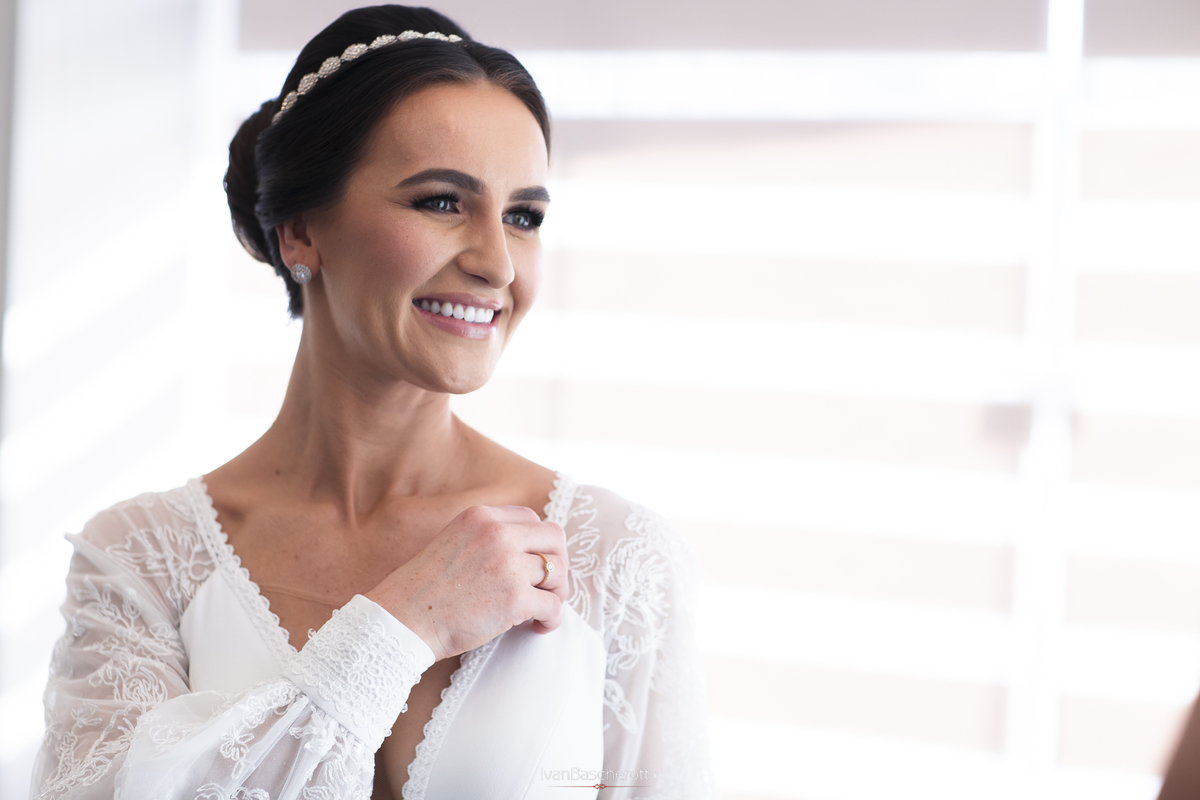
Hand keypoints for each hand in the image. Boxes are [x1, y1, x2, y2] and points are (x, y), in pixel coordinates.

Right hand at [364, 505, 567, 661]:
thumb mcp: (453, 543)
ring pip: (558, 572)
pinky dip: (552, 618)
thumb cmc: (423, 591)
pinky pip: (553, 605)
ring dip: (556, 593)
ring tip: (542, 609)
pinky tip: (539, 627)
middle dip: (557, 562)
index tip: (535, 564)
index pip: (531, 519)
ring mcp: (508, 565)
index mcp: (481, 517)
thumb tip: (523, 554)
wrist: (402, 620)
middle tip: (549, 586)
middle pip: (554, 538)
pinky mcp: (515, 598)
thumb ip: (485, 540)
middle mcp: (498, 534)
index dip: (539, 543)